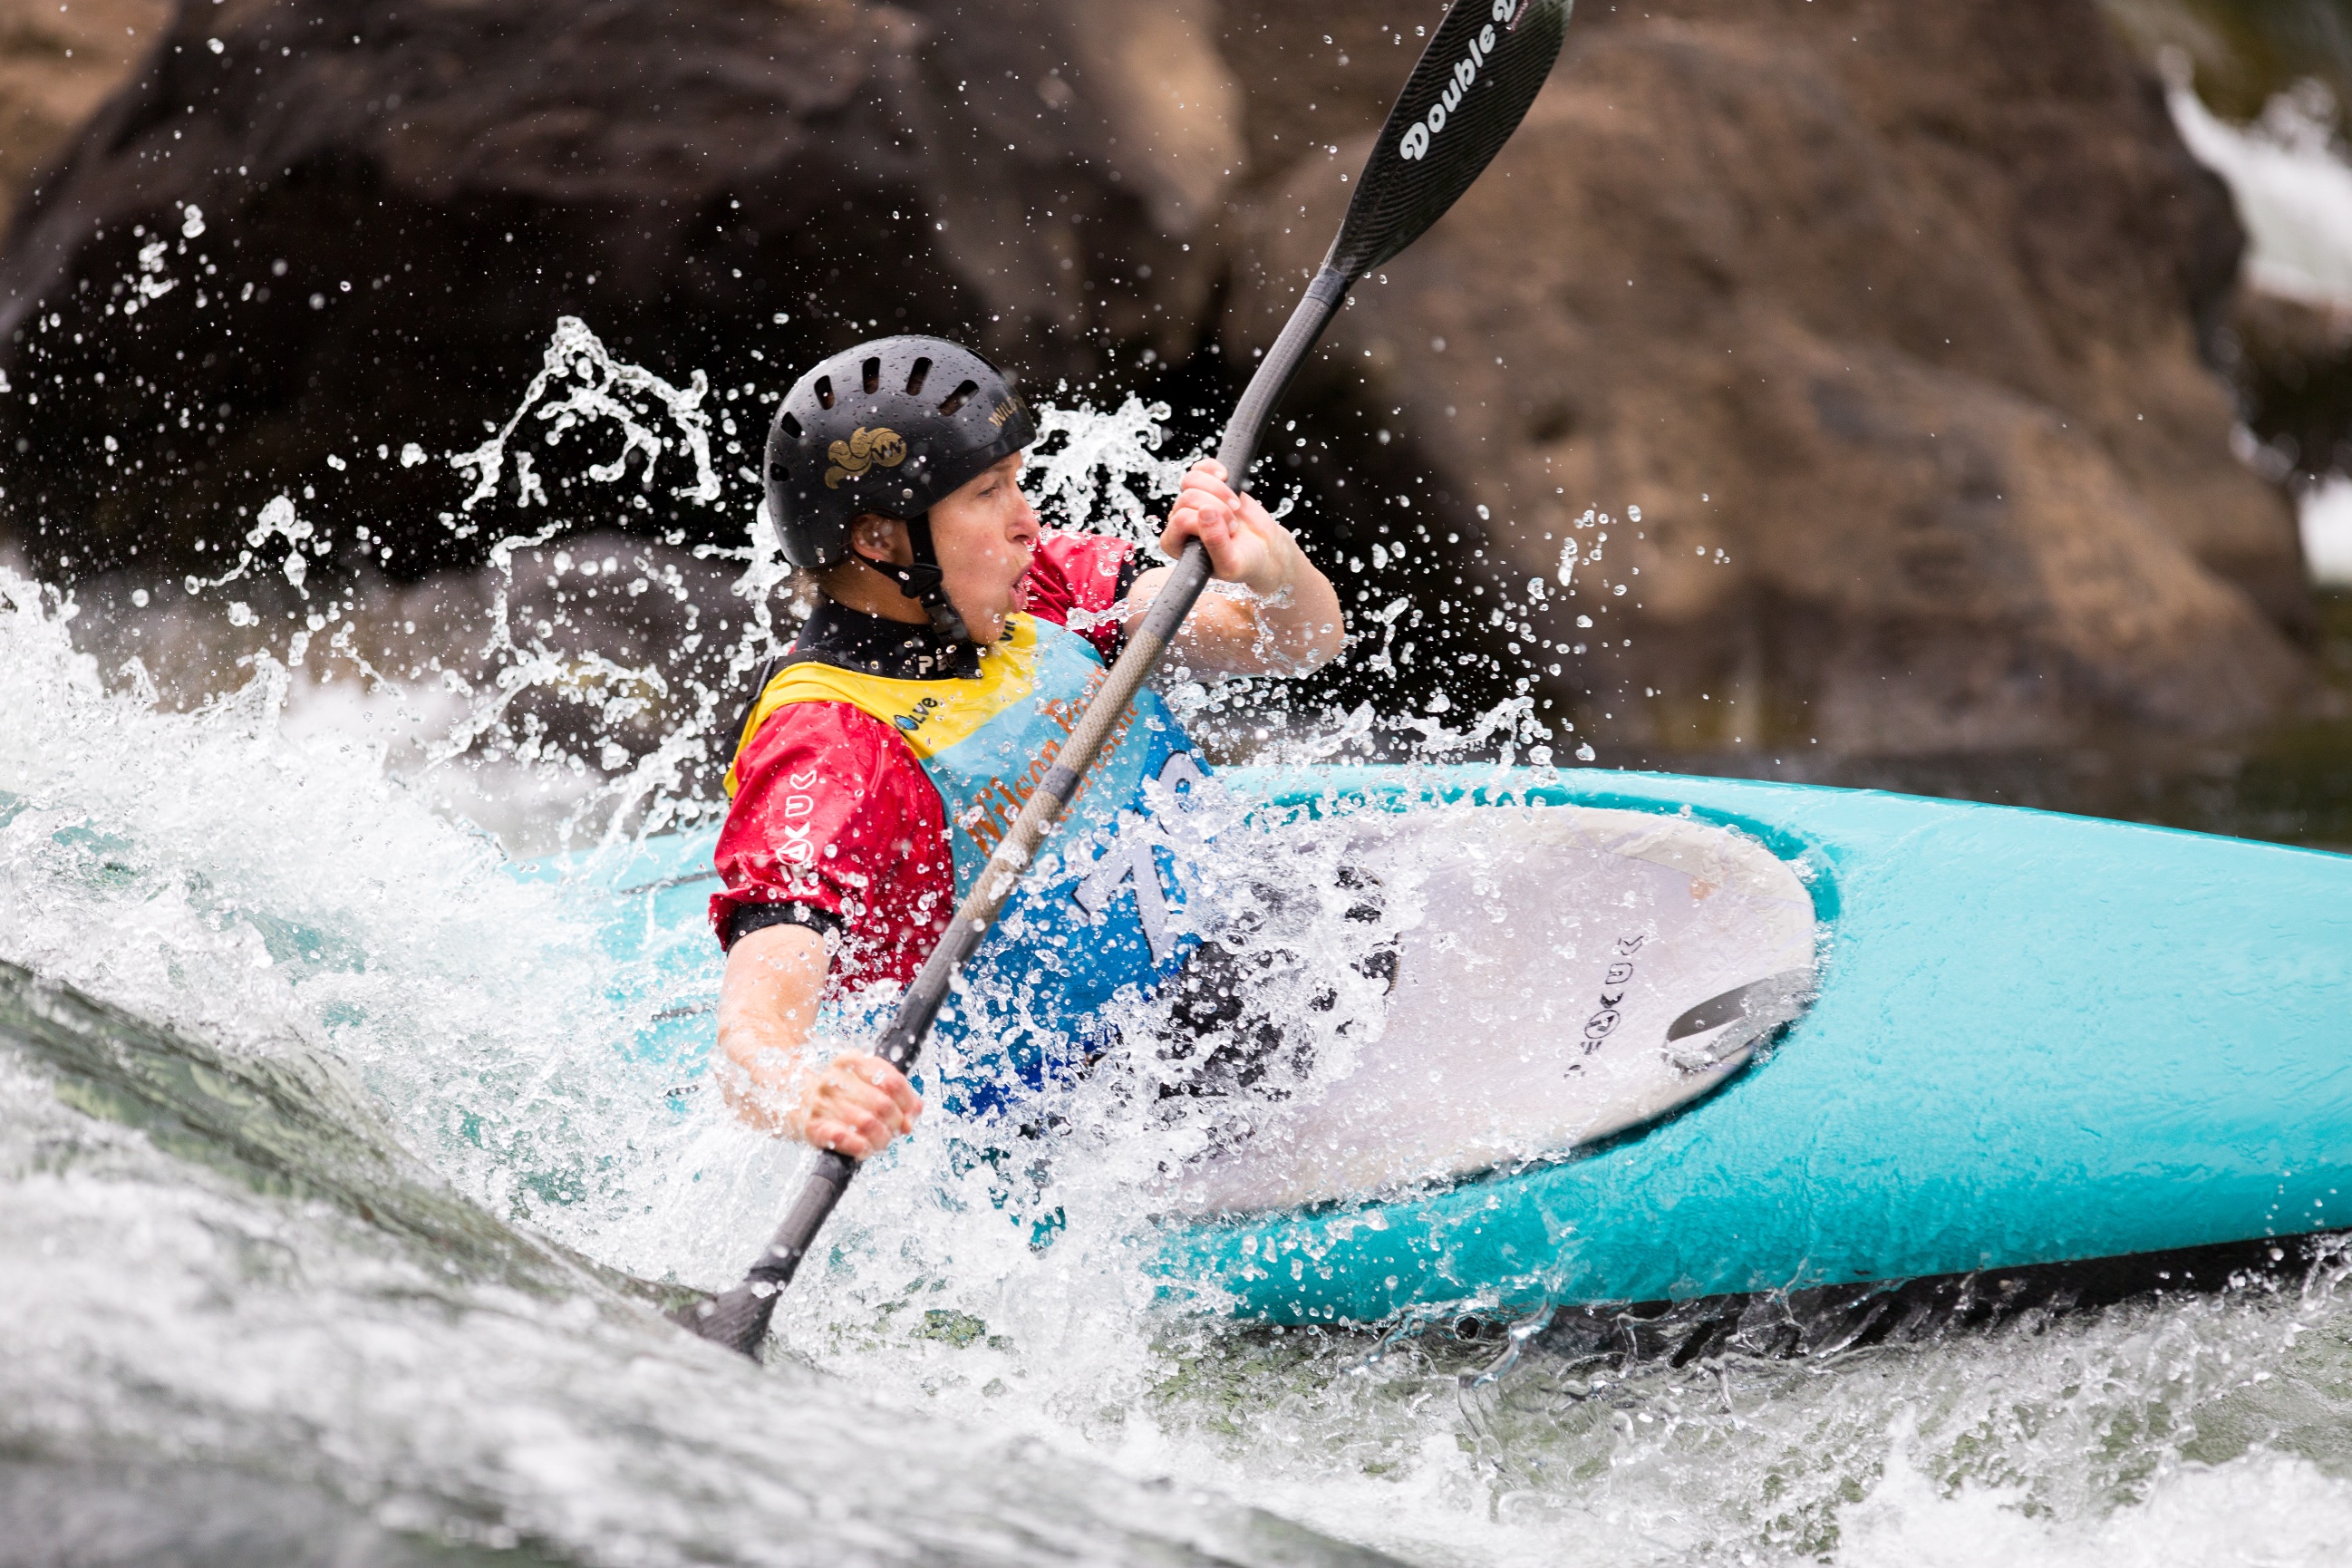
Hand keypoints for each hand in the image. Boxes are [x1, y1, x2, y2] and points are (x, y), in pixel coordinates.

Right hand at [789, 1052, 922, 1159]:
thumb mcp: (863, 1083)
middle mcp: (835, 1078)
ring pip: (867, 1123)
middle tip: (893, 1132)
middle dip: (895, 1124)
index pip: (892, 1081)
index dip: (907, 1103)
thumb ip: (893, 1093)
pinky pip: (842, 1137)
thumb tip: (914, 1113)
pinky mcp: (812, 1126)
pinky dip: (860, 1147)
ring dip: (881, 1139)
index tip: (910, 1116)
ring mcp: (821, 1101)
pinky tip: (865, 1150)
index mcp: (851, 1061)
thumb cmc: (837, 1095)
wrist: (789, 1100)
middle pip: (883, 1105)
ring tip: (880, 1143)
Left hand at [1159, 460, 1300, 598]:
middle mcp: (1178, 521)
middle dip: (1219, 508)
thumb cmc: (1245, 562)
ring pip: (1191, 480)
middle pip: (1188, 497)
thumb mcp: (1231, 564)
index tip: (1229, 534)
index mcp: (1175, 544)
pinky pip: (1200, 467)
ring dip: (1219, 491)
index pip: (1182, 520)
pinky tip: (1226, 477)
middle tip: (1234, 524)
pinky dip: (1214, 469)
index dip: (1208, 523)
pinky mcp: (1205, 486)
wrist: (1263, 549)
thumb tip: (1205, 511)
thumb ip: (1215, 543)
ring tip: (1234, 506)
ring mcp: (1191, 502)